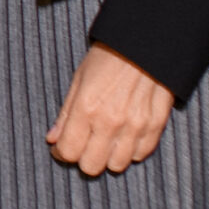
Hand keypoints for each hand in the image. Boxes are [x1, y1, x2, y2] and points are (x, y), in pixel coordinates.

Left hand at [48, 41, 171, 176]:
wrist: (146, 41)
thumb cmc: (110, 56)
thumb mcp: (79, 79)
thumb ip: (65, 114)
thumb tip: (53, 139)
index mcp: (86, 108)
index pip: (68, 152)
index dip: (62, 152)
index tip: (63, 147)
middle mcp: (110, 121)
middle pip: (92, 166)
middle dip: (84, 158)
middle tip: (85, 144)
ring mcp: (135, 125)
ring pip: (117, 165)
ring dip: (109, 156)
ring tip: (107, 140)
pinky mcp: (156, 125)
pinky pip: (141, 154)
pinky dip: (132, 150)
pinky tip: (126, 136)